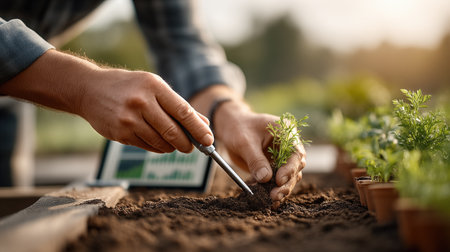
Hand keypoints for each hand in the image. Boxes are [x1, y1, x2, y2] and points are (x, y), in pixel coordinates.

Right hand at [78, 69, 213, 152]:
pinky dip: (157, 147)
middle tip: (192, 147)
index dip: (198, 128)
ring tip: (173, 142)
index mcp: (153, 86)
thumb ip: (177, 105)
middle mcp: (141, 102)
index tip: (209, 140)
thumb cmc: (128, 87)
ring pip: (161, 143)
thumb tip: (203, 124)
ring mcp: (129, 119)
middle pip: (173, 131)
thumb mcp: (154, 87)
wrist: (89, 90)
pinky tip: (156, 140)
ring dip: (172, 147)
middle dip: (187, 143)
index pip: (183, 111)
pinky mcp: (120, 134)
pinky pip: (147, 147)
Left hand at [214, 102, 305, 207]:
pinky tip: (268, 202)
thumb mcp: (245, 142)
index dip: (289, 168)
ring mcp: (283, 158)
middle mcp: (289, 146)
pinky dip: (272, 190)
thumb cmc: (239, 128)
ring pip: (289, 177)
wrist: (231, 127)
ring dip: (281, 189)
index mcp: (286, 132)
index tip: (279, 180)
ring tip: (271, 200)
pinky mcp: (275, 168)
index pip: (295, 152)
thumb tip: (265, 178)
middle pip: (295, 167)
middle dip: (286, 183)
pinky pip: (277, 182)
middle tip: (275, 195)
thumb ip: (255, 159)